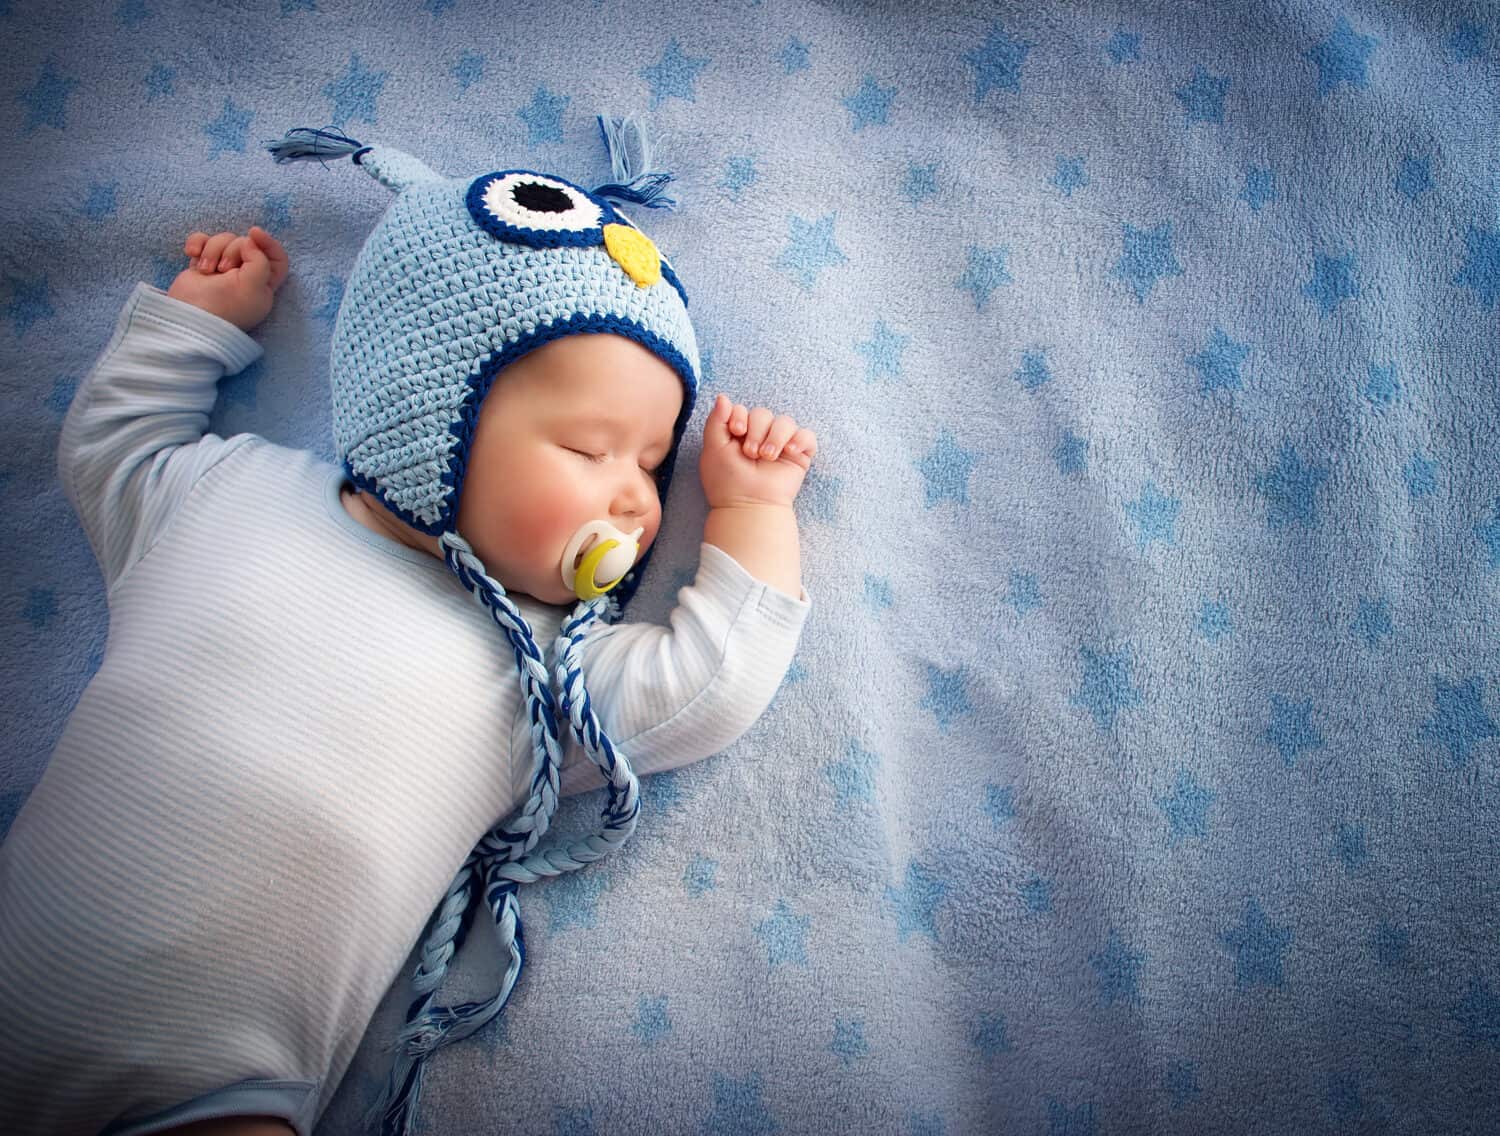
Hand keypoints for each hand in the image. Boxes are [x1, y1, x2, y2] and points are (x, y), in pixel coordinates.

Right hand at [166, 226, 288, 331]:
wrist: (188, 317)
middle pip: (246, 244)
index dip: (269, 243)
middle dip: (232, 250)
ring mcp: (222, 270)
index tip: (254, 233)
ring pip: (224, 241)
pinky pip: (203, 242)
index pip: (277, 258)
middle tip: (223, 270)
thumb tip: (250, 241)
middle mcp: (245, 276)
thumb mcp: (253, 286)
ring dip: (212, 250)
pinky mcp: (202, 265)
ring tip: (206, 270)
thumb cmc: (224, 306)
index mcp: (264, 285)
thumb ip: (260, 260)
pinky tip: (191, 254)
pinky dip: (197, 243)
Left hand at [699, 393, 816, 508]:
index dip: (740, 415)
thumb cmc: (727, 481)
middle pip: (763, 413)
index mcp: (739, 434)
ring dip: (776, 436)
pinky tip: (790, 452)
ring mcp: (780, 446)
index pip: (743, 409)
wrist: (749, 506)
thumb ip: (716, 421)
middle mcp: (760, 437)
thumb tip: (724, 397)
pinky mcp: (798, 456)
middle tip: (750, 453)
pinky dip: (800, 440)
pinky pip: (807, 436)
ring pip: (785, 422)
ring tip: (767, 457)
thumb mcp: (713, 448)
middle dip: (756, 430)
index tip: (736, 431)